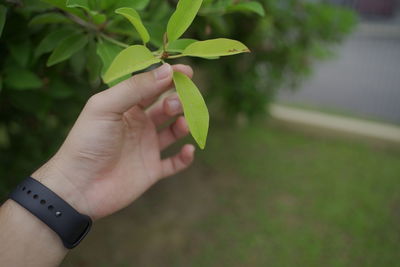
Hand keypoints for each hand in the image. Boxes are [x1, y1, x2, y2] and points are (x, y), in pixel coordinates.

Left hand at [32, 63, 194, 219]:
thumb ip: (136, 88)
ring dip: (183, 124)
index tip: (187, 72)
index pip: (152, 86)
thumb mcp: (106, 107)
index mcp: (126, 107)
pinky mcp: (152, 170)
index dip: (169, 77)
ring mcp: (146, 147)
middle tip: (176, 104)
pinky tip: (188, 150)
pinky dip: (185, 157)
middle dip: (177, 100)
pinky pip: (175, 162)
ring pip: (174, 131)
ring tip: (182, 124)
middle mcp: (139, 124)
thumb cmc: (87, 142)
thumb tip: (168, 70)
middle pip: (166, 106)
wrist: (78, 187)